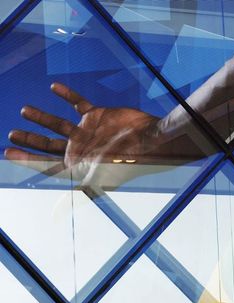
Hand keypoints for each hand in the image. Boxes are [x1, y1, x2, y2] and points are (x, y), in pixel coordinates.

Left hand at [5, 83, 159, 186]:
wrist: (149, 143)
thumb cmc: (125, 163)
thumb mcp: (97, 180)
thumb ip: (76, 195)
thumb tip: (56, 215)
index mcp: (77, 163)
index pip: (46, 162)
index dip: (26, 157)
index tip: (8, 152)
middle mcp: (80, 147)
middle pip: (48, 144)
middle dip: (30, 139)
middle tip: (13, 134)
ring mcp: (88, 130)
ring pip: (58, 123)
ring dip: (42, 117)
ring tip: (25, 110)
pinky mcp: (98, 115)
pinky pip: (79, 103)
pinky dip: (67, 95)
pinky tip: (55, 87)